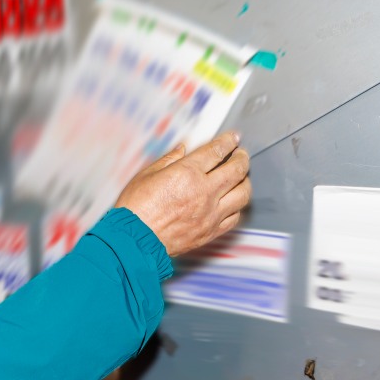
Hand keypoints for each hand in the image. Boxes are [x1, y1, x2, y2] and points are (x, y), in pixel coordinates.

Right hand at [114, 131, 250, 256]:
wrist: (134, 241)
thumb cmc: (135, 210)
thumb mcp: (146, 175)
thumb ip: (169, 160)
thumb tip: (182, 150)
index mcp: (187, 173)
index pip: (217, 151)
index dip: (228, 141)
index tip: (233, 138)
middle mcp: (204, 192)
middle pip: (237, 169)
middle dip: (242, 158)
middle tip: (240, 154)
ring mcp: (210, 213)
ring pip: (243, 193)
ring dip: (245, 181)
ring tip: (241, 177)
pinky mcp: (210, 231)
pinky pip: (235, 217)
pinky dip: (237, 206)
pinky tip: (232, 202)